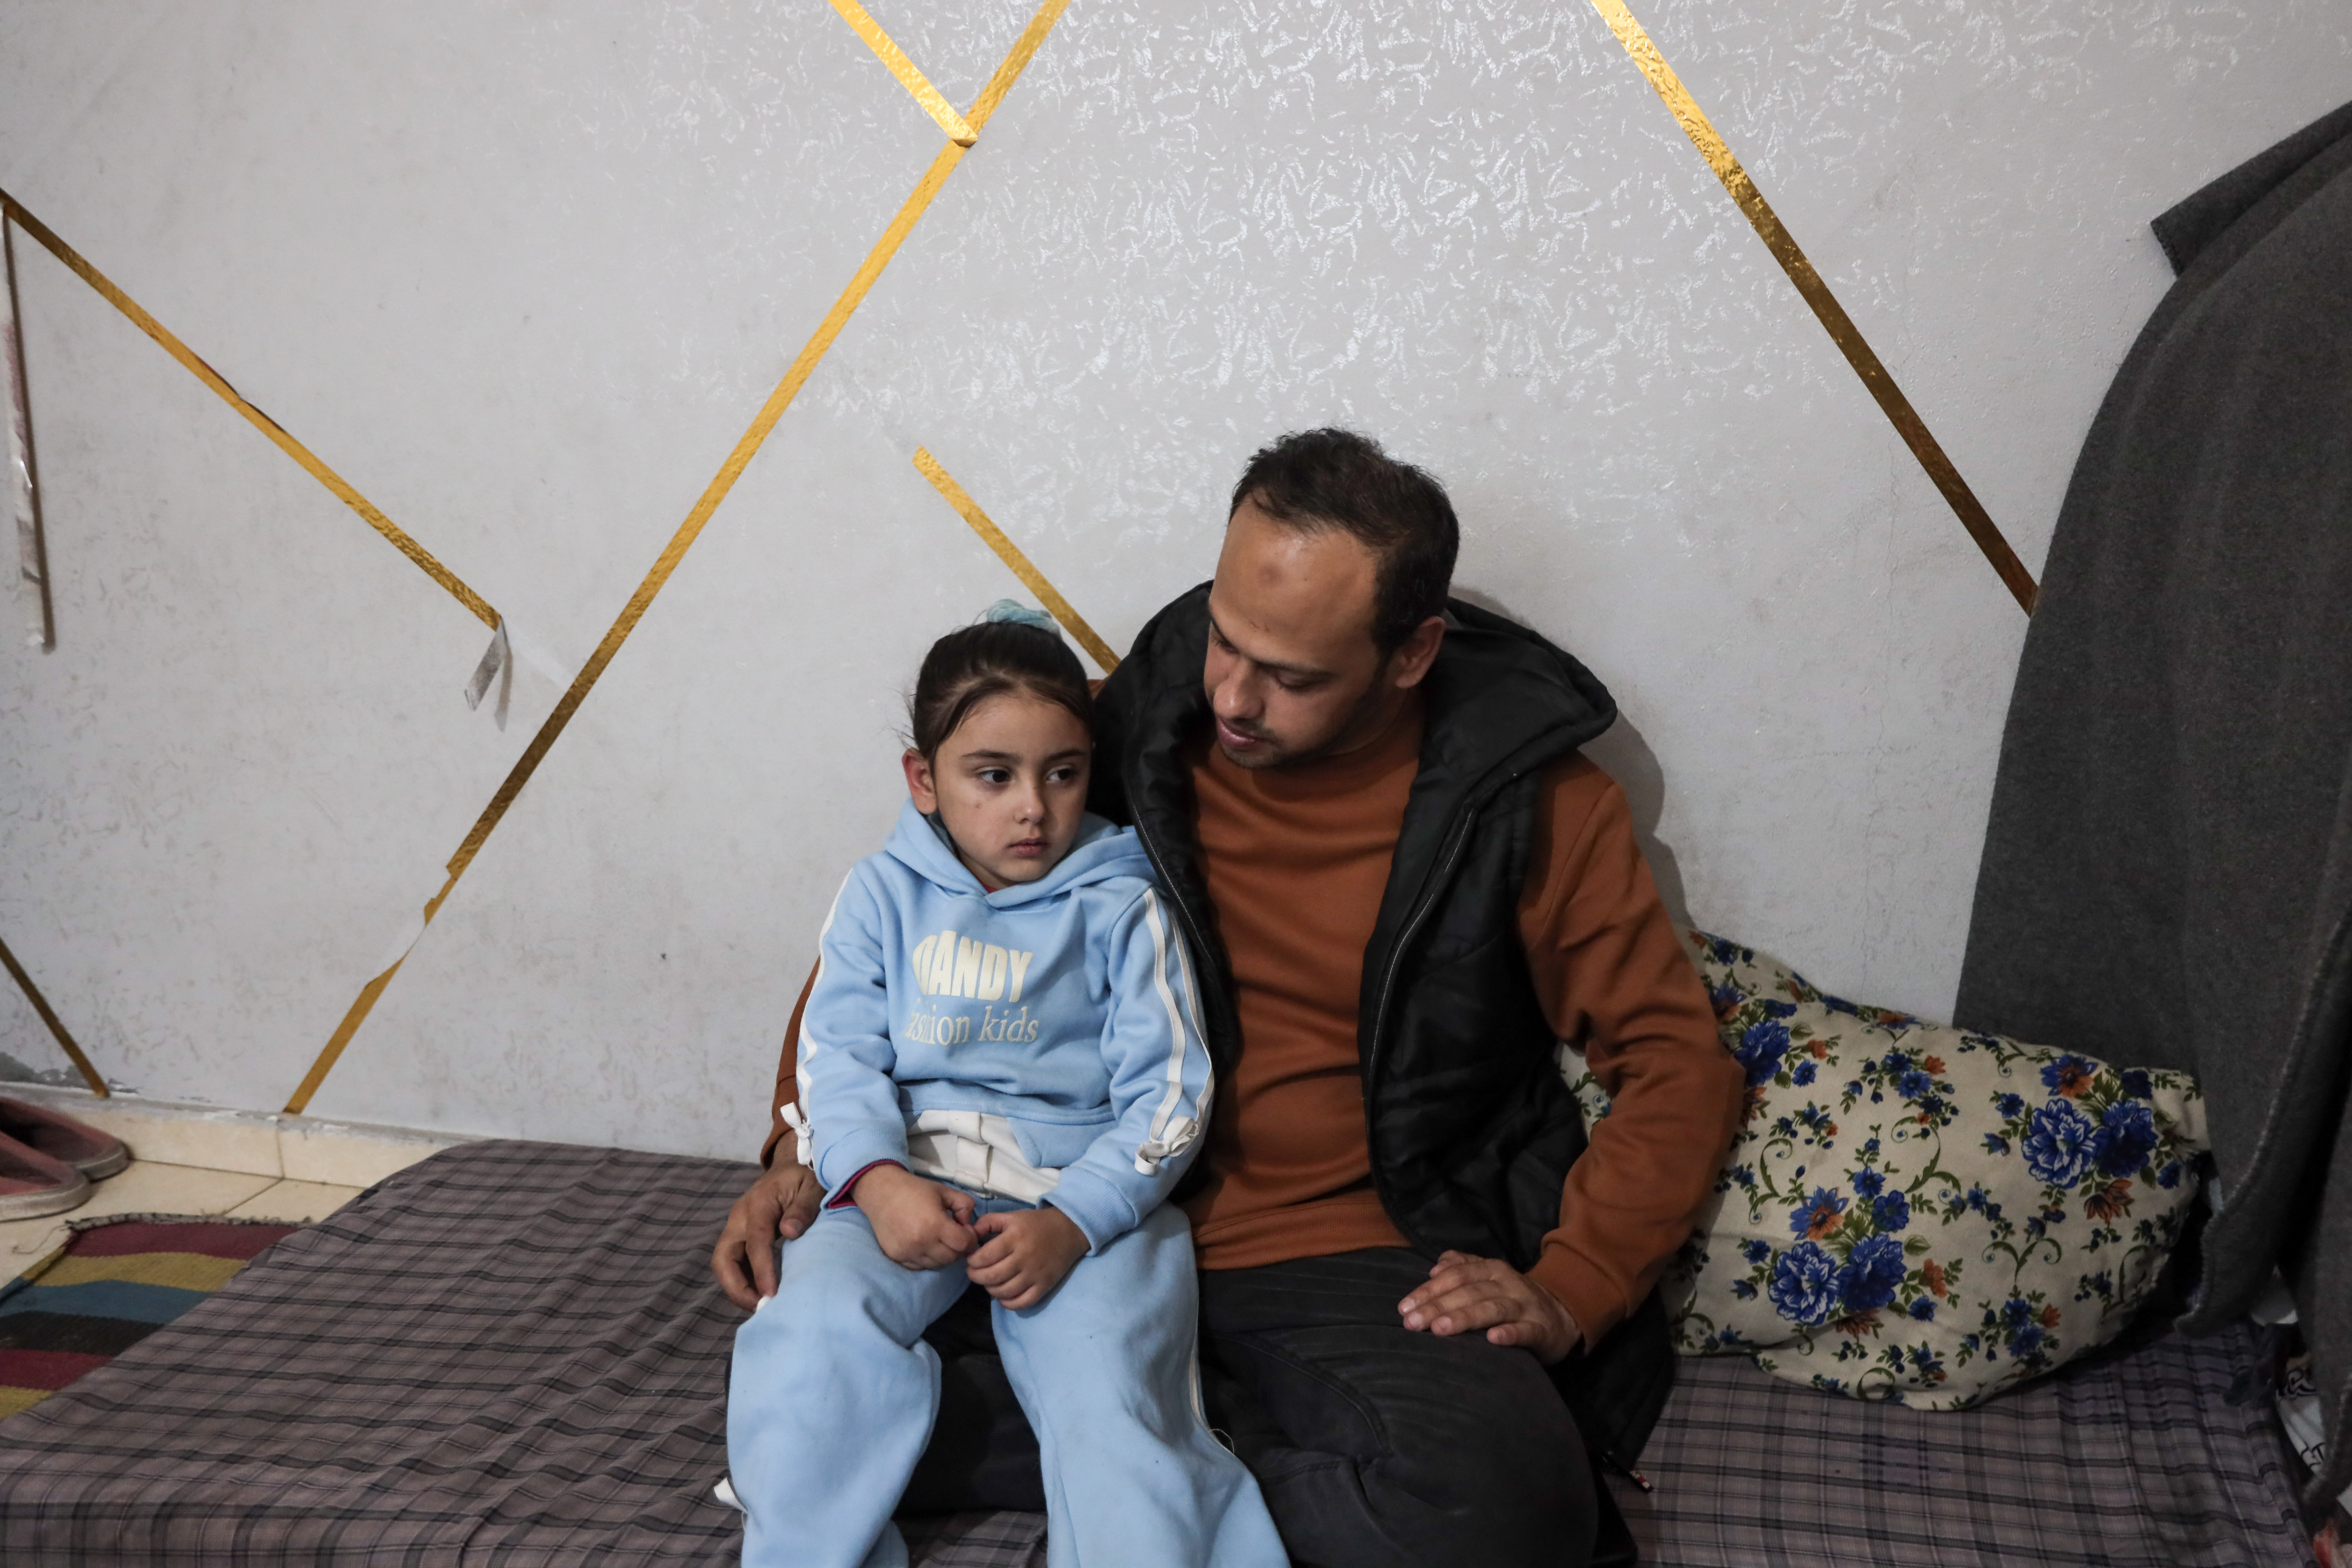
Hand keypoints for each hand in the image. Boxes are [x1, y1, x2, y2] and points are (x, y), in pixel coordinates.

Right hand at [712, 1158, 824, 1309]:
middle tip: (758, 1307)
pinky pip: (735, 1262)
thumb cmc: (806, 1177)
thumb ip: (803, 1208)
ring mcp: (737, 1227)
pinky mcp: (741, 1236)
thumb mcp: (813, 1187)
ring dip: (738, 1287)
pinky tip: (761, 1293)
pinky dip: (744, 1280)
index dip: (761, 1270)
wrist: (793, 1167)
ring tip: (761, 1306)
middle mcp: (740, 1216)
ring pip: (725, 1263)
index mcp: (759, 1203)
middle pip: (724, 1257)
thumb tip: (790, 1232)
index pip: (755, 1241)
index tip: (771, 1295)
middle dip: (735, 1287)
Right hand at [856, 1166, 980, 1269]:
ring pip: (937, 1265)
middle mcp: (921, 1243)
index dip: (970, 1238)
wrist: (881, 1193)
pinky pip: (920, 1266)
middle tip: (954, 1235)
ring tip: (939, 1239)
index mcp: (935, 1224)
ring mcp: (908, 1252)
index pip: (964, 1244)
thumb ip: (965, 1206)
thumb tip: (968, 1226)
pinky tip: (925, 1244)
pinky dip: (927, 1258)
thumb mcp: (945, 1191)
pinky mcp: (897, 1257)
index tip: (965, 1229)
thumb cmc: (915, 1190)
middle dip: (958, 1248)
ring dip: (943, 1254)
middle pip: (952, 1258)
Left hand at [965, 1205, 1088, 1309]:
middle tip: (974, 1272)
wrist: (1069, 1230)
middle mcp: (1024, 1257)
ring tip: (988, 1282)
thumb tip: (970, 1235)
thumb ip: (988, 1222)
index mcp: (1015, 1237)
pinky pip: (1022, 1302)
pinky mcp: (1044, 1286)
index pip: (985, 1257)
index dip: (972, 1261)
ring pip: (1004, 1291)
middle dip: (976, 1277)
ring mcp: (1035, 1274)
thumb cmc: (1036, 1223)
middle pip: (992, 1276)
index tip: (971, 1259)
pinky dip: (1008, 1303)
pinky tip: (1003, 1296)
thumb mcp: (1012, 1216)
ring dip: (990, 1289)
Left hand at [1398, 1250, 1581, 1362]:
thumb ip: (1463, 1267)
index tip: (1404, 1307)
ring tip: (1440, 1329)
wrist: (1562, 1314)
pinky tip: (1493, 1340)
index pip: (1456, 1275)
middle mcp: (1508, 1284)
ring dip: (1465, 1318)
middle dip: (1437, 1307)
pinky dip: (1509, 1334)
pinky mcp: (1542, 1329)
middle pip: (1469, 1292)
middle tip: (1411, 1323)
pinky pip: (1525, 1331)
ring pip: (1493, 1309)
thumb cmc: (1514, 1297)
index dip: (1429, 1290)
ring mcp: (1526, 1306)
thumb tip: (1435, 1267)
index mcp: (1492, 1269)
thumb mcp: (1490, 1277)